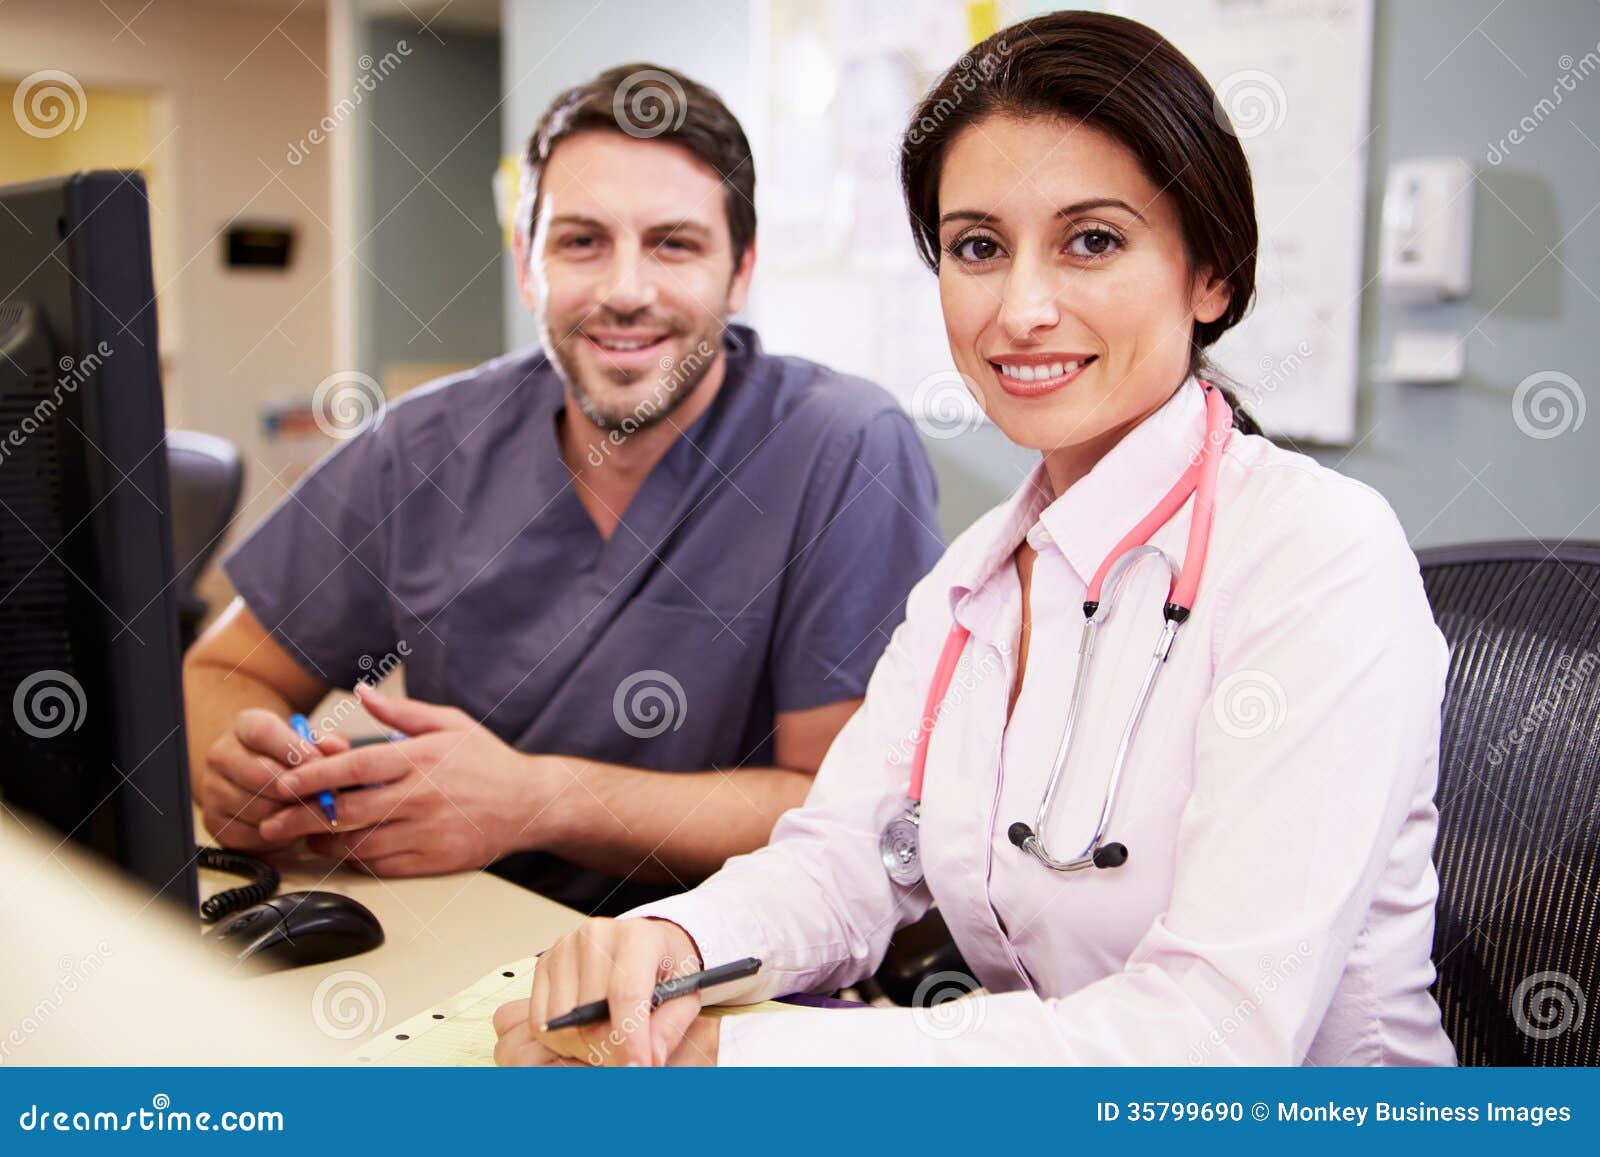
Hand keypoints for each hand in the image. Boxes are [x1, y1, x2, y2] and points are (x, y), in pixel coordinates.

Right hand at [197, 708, 348, 851]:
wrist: (262, 782)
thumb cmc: (293, 760)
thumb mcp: (311, 744)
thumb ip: (328, 743)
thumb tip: (337, 748)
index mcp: (244, 725)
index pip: (262, 732)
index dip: (294, 750)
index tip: (319, 765)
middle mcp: (221, 754)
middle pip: (260, 774)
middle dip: (297, 789)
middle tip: (322, 797)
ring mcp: (212, 789)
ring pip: (257, 807)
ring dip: (290, 815)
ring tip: (310, 812)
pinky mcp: (213, 821)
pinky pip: (249, 835)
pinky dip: (276, 836)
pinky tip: (291, 827)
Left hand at [255, 683, 563, 875]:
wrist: (529, 804)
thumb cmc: (487, 761)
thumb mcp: (450, 723)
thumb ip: (402, 712)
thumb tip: (364, 694)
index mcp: (420, 759)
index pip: (355, 768)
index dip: (314, 776)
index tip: (285, 782)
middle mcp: (420, 797)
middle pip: (347, 812)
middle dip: (302, 817)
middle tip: (272, 821)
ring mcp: (427, 833)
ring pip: (360, 844)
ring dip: (325, 842)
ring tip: (305, 836)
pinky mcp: (434, 861)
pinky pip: (383, 866)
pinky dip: (356, 860)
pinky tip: (343, 851)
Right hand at [492, 917, 717, 1066]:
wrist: (644, 941)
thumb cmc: (665, 966)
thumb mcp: (684, 995)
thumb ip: (669, 1029)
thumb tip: (650, 1062)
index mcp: (638, 937)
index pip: (626, 993)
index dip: (630, 1039)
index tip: (636, 1071)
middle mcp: (596, 936)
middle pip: (589, 1016)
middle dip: (609, 1051)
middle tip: (627, 1062)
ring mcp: (565, 948)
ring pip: (561, 1024)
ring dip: (583, 1048)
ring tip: (608, 1043)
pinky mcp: (544, 963)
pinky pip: (540, 1021)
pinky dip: (560, 1039)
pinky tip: (585, 1033)